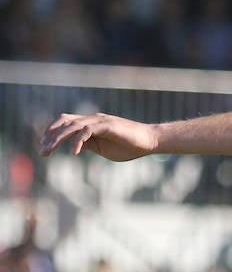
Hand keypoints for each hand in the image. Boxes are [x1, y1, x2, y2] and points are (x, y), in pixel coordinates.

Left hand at [41, 113, 158, 160]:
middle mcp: (93, 119)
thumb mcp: (104, 149)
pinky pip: (86, 131)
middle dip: (50, 136)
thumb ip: (89, 145)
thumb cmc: (130, 146)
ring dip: (58, 138)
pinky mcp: (107, 125)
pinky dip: (77, 141)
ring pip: (71, 125)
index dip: (52, 132)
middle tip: (42, 151)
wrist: (150, 141)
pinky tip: (73, 152)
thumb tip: (73, 147)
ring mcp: (99, 121)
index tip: (45, 146)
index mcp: (91, 124)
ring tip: (49, 150)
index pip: (66, 122)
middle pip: (64, 122)